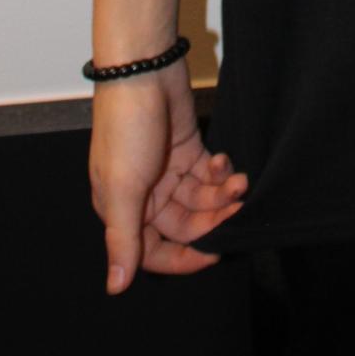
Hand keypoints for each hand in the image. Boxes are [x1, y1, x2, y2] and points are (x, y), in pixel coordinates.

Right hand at [88, 56, 248, 292]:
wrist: (144, 68)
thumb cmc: (126, 127)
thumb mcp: (123, 187)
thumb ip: (123, 238)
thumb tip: (116, 286)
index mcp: (122, 209)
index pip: (155, 252)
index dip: (184, 258)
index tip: (214, 252)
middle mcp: (145, 195)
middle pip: (185, 225)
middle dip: (211, 219)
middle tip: (235, 208)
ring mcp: (166, 171)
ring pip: (199, 199)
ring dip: (221, 194)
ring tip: (238, 181)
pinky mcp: (185, 148)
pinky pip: (207, 173)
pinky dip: (219, 171)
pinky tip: (224, 162)